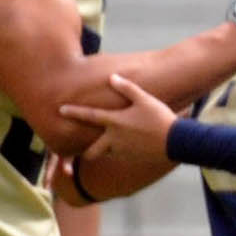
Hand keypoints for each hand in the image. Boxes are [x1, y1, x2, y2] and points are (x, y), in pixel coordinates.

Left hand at [60, 74, 177, 161]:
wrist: (176, 141)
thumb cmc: (160, 118)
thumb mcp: (145, 100)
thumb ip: (128, 88)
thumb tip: (112, 77)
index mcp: (115, 122)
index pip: (89, 116)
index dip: (74, 112)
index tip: (60, 110)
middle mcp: (114, 139)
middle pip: (91, 151)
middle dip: (85, 152)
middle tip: (83, 148)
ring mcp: (123, 151)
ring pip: (106, 154)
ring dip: (105, 150)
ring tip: (111, 145)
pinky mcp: (132, 158)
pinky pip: (121, 157)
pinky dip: (120, 153)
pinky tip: (130, 147)